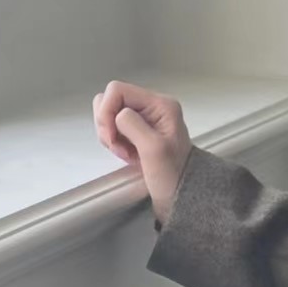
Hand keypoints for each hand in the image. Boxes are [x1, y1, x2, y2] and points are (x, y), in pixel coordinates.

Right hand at [93, 80, 192, 225]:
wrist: (181, 196)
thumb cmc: (173, 176)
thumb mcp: (154, 148)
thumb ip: (133, 124)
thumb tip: (117, 115)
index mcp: (159, 104)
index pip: (117, 90)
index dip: (107, 111)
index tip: (111, 136)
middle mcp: (151, 107)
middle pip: (110, 100)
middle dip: (106, 124)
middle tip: (118, 147)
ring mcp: (143, 119)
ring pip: (108, 115)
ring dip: (110, 135)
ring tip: (125, 153)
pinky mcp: (136, 131)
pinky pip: (113, 128)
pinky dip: (114, 142)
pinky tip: (127, 155)